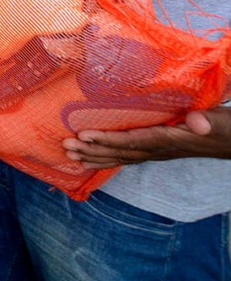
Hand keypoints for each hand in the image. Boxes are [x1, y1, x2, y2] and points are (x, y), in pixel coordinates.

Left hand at [62, 108, 230, 168]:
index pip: (134, 141)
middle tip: (66, 146)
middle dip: (92, 150)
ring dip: (94, 156)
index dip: (109, 140)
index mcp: (169, 140)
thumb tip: (198, 123)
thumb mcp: (219, 121)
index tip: (85, 135)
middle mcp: (159, 150)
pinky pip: (127, 156)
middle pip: (121, 152)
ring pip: (121, 157)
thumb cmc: (225, 128)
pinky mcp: (156, 150)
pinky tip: (89, 159)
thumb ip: (207, 122)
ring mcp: (157, 152)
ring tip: (69, 154)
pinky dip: (106, 157)